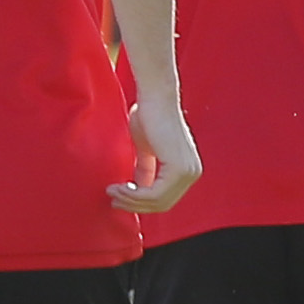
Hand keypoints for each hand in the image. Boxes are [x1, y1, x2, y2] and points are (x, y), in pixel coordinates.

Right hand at [109, 94, 199, 213]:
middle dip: (134, 205)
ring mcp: (187, 172)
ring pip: (157, 202)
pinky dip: (133, 194)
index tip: (117, 199)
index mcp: (187, 170)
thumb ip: (145, 172)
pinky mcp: (178, 169)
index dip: (140, 204)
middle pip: (162, 204)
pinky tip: (119, 187)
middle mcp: (192, 173)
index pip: (164, 199)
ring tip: (112, 191)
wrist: (153, 97)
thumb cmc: (148, 116)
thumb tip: (135, 189)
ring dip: (131, 200)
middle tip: (112, 200)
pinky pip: (153, 194)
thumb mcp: (145, 151)